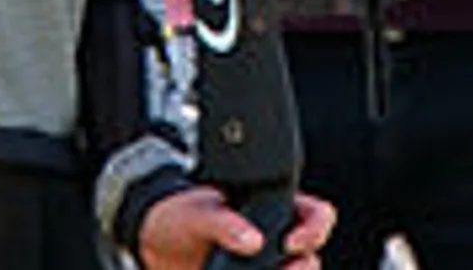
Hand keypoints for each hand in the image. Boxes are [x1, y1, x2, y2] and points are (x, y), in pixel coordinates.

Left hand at [135, 186, 335, 269]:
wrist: (155, 243)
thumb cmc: (180, 216)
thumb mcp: (197, 213)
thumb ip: (224, 222)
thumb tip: (254, 241)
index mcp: (273, 208)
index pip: (316, 215)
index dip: (314, 229)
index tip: (290, 243)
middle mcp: (276, 240)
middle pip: (310, 257)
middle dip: (305, 267)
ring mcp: (265, 267)